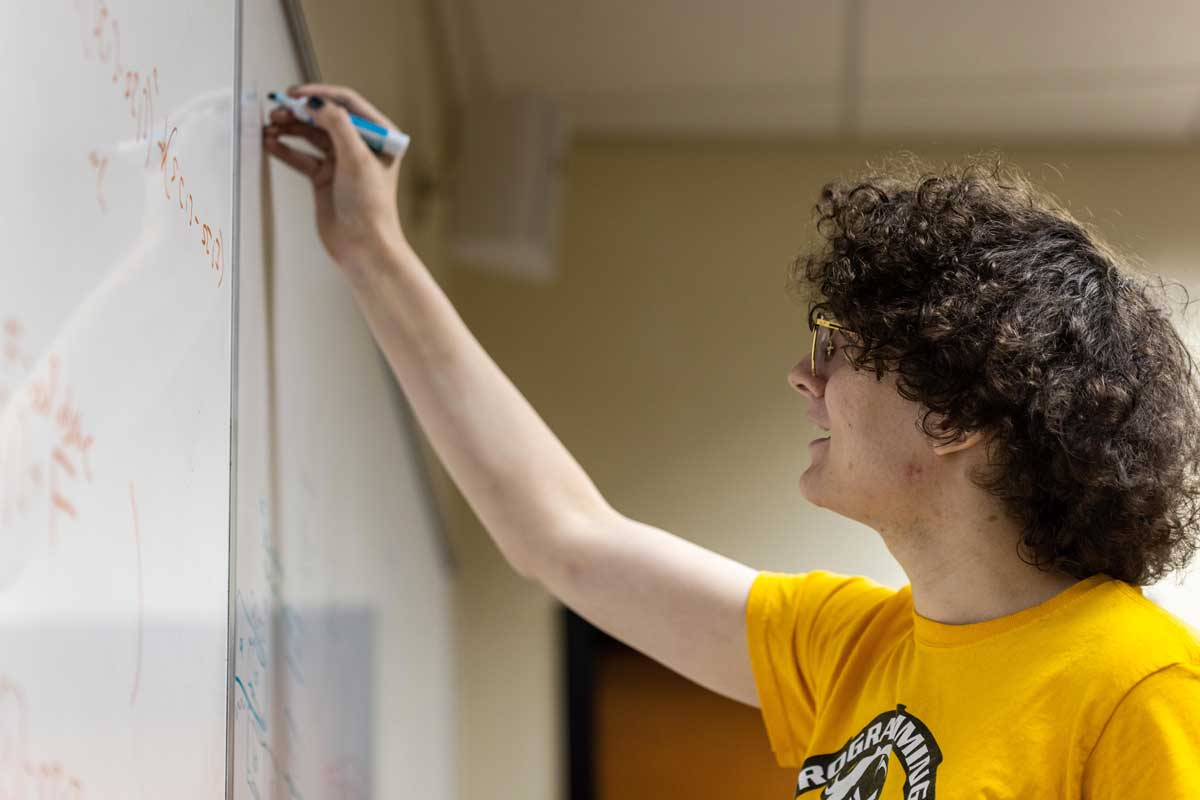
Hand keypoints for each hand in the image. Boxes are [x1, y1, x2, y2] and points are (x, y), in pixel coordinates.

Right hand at [262, 84, 405, 274]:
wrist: (363, 246)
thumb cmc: (371, 208)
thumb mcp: (356, 158)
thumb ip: (338, 125)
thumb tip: (317, 102)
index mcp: (379, 136)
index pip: (347, 103)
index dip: (320, 95)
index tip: (296, 94)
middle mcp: (361, 146)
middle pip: (325, 117)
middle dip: (300, 112)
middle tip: (277, 110)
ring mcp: (342, 161)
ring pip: (310, 135)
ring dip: (290, 129)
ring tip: (270, 126)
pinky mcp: (325, 177)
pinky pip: (302, 156)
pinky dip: (286, 149)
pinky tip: (272, 143)